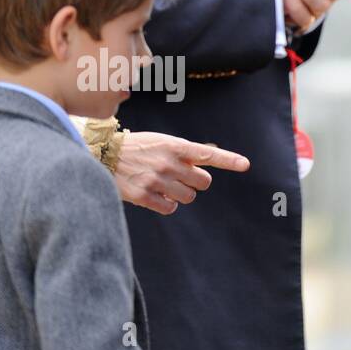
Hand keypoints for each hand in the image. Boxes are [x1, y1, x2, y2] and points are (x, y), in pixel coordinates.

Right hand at [113, 132, 249, 215]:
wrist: (105, 156)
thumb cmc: (137, 148)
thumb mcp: (162, 141)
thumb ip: (184, 152)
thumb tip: (207, 163)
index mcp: (175, 146)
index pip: (207, 154)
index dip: (228, 160)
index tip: (245, 164)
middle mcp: (168, 162)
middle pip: (203, 182)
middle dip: (195, 181)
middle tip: (178, 176)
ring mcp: (157, 180)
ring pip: (188, 197)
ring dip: (180, 193)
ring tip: (163, 183)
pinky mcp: (145, 196)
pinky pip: (170, 208)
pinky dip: (167, 204)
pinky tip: (155, 194)